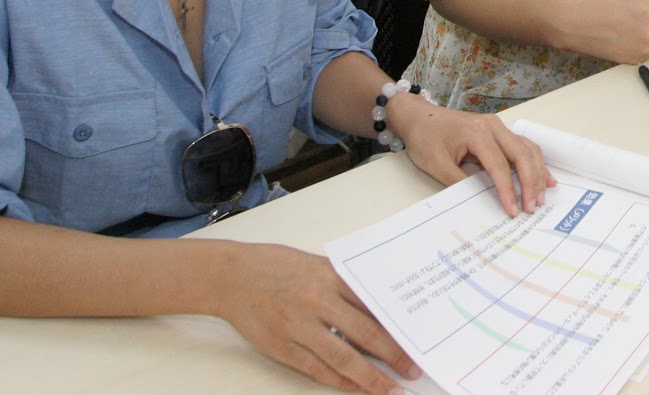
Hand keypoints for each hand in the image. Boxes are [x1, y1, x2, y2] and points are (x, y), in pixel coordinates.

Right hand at [215, 243, 419, 394]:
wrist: (232, 276)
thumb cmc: (277, 266)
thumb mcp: (317, 266)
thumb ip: (346, 285)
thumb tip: (379, 309)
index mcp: (331, 277)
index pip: (373, 306)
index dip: (397, 327)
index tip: (417, 340)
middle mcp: (317, 301)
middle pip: (364, 333)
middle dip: (392, 355)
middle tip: (412, 370)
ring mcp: (298, 326)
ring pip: (342, 357)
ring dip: (369, 377)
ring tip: (389, 388)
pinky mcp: (281, 347)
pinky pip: (316, 369)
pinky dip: (338, 381)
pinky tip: (356, 387)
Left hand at [388, 94, 553, 215]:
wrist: (420, 116)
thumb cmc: (425, 138)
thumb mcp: (437, 164)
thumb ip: (460, 182)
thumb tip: (480, 201)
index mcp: (477, 133)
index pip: (500, 165)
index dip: (508, 190)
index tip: (513, 210)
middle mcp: (493, 126)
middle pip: (522, 154)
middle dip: (530, 182)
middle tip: (532, 207)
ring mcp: (498, 126)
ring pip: (528, 149)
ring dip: (537, 173)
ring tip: (540, 197)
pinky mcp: (499, 131)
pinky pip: (523, 146)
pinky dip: (535, 162)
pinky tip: (544, 177)